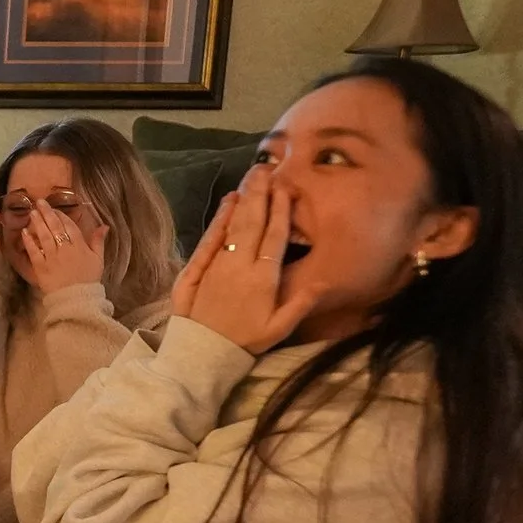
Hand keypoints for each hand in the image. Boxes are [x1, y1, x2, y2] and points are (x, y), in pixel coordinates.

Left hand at [19, 203, 108, 294]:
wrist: (77, 300)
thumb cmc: (88, 279)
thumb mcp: (98, 259)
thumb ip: (98, 241)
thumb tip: (104, 225)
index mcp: (79, 246)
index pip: (69, 226)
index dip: (61, 216)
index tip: (54, 208)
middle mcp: (65, 249)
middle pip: (55, 227)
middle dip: (47, 213)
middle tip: (39, 203)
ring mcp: (52, 258)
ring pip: (44, 237)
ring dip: (37, 223)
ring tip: (32, 213)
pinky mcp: (41, 267)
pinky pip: (34, 252)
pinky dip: (29, 242)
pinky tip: (24, 232)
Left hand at [170, 164, 320, 352]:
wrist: (203, 353)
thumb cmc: (246, 341)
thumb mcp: (279, 328)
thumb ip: (301, 303)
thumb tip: (324, 281)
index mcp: (264, 279)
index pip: (275, 238)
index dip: (281, 211)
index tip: (286, 189)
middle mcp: (241, 266)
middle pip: (254, 223)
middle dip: (261, 194)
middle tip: (266, 169)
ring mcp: (218, 265)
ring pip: (233, 226)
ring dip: (244, 200)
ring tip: (252, 177)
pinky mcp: (198, 268)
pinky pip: (211, 238)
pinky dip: (220, 218)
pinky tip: (229, 201)